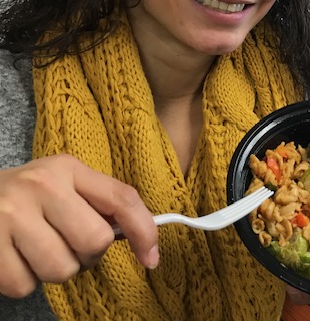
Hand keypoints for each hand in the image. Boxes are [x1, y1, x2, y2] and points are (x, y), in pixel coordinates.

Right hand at [0, 154, 157, 297]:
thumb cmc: (29, 196)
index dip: (145, 230)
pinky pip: (27, 286)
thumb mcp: (65, 183)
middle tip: (68, 243)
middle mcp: (41, 186)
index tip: (150, 257)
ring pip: (62, 269)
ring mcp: (11, 215)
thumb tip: (142, 239)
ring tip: (41, 250)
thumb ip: (101, 202)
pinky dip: (26, 281)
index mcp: (67, 168)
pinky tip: (17, 258)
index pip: (122, 199)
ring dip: (57, 270)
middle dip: (88, 254)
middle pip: (95, 241)